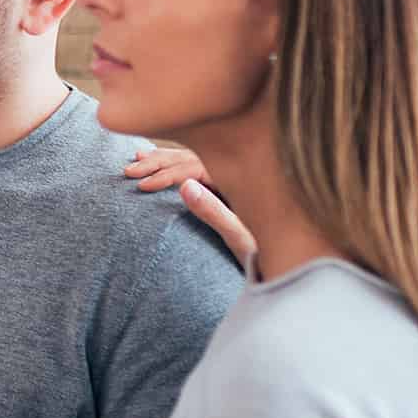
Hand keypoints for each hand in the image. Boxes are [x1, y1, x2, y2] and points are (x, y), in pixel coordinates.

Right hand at [123, 145, 255, 267]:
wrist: (287, 260)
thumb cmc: (266, 251)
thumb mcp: (239, 236)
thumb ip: (214, 211)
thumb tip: (184, 186)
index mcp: (240, 178)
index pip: (195, 167)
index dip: (166, 175)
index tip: (142, 185)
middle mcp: (238, 171)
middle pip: (191, 157)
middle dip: (158, 162)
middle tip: (130, 170)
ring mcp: (234, 175)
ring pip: (193, 157)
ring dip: (163, 158)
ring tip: (137, 157)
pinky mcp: (229, 183)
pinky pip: (197, 164)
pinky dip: (175, 161)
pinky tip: (160, 159)